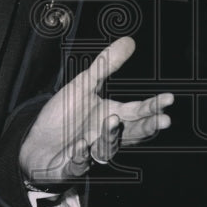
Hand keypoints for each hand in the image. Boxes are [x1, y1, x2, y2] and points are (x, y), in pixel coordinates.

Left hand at [19, 36, 173, 183]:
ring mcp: (92, 153)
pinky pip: (80, 163)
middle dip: (148, 126)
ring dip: (111, 135)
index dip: (153, 106)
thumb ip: (107, 65)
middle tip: (164, 120)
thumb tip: (130, 40)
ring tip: (112, 120)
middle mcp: (106, 135)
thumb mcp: (85, 85)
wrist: (37, 142)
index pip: (138, 111)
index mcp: (112, 115)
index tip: (169, 98)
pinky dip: (81, 155)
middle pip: (133, 132)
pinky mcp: (73, 166)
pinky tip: (80, 145)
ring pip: (108, 147)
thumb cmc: (64, 114)